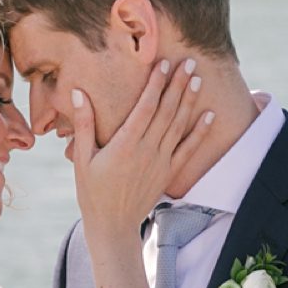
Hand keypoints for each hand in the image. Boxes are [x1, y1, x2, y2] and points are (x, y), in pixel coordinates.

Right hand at [69, 58, 212, 235]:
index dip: (156, 84)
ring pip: (178, 126)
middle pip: (167, 111)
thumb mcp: (82, 158)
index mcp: (125, 144)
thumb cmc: (92, 192)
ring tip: (197, 78)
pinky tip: (209, 115)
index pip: (145, 107)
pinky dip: (200, 132)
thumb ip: (83, 124)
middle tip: (188, 62)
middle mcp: (147, 151)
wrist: (112, 225)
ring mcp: (160, 162)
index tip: (164, 63)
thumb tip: (79, 93)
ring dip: (189, 101)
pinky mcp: (168, 173)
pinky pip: (188, 150)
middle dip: (178, 85)